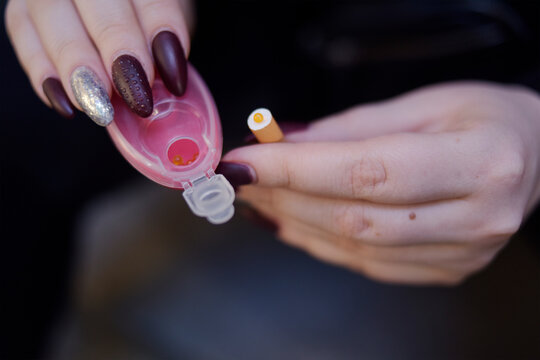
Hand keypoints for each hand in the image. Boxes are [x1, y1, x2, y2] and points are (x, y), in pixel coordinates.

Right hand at [5, 0, 192, 123]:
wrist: (121, 8)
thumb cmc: (148, 16)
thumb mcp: (168, 24)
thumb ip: (164, 50)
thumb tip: (166, 94)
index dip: (160, 33)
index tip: (175, 79)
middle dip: (117, 46)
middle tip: (136, 94)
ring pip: (48, 11)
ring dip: (76, 63)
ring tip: (100, 105)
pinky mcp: (22, 9)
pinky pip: (21, 32)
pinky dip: (42, 72)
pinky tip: (68, 104)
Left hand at [222, 82, 539, 284]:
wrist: (533, 156)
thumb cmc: (483, 119)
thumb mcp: (423, 104)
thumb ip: (350, 128)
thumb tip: (283, 144)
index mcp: (479, 164)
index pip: (367, 172)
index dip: (296, 169)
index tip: (244, 162)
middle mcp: (476, 219)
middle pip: (352, 216)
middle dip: (284, 196)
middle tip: (241, 177)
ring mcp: (462, 254)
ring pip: (353, 247)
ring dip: (294, 221)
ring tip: (258, 198)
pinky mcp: (444, 271)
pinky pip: (366, 263)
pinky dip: (320, 242)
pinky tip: (291, 221)